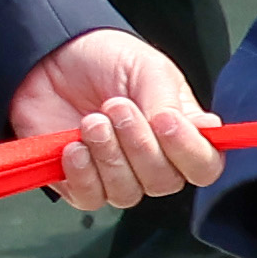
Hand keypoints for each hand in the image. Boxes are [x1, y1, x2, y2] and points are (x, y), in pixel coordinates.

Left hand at [8, 27, 224, 209]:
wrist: (52, 59)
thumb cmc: (105, 61)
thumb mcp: (148, 69)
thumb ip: (170, 102)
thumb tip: (198, 130)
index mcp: (181, 133)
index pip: (204, 166)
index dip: (189, 151)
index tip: (164, 120)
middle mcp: (153, 160)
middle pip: (164, 182)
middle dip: (139, 144)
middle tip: (116, 106)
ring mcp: (117, 174)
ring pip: (127, 193)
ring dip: (108, 155)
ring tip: (92, 121)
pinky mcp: (80, 183)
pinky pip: (90, 198)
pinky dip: (82, 173)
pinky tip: (74, 146)